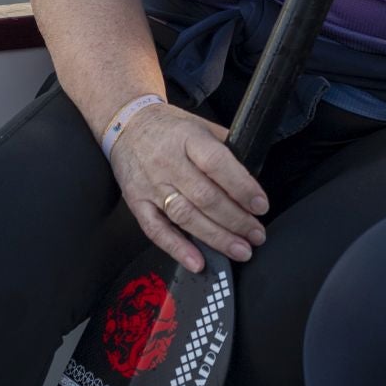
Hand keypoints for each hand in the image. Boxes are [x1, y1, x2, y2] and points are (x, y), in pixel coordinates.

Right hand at [108, 102, 268, 274]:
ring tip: (240, 250)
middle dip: (236, 220)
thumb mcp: (200, 124)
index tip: (260, 205)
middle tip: (256, 234)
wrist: (125, 125)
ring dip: (216, 237)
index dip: (242, 187)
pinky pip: (156, 230)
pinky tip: (197, 261)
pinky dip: (177, 248)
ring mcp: (151, 185)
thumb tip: (255, 170)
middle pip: (205, 197)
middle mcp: (168, 162)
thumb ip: (226, 146)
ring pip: (186, 216)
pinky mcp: (136, 203)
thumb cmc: (168, 127)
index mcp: (188, 138)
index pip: (217, 164)